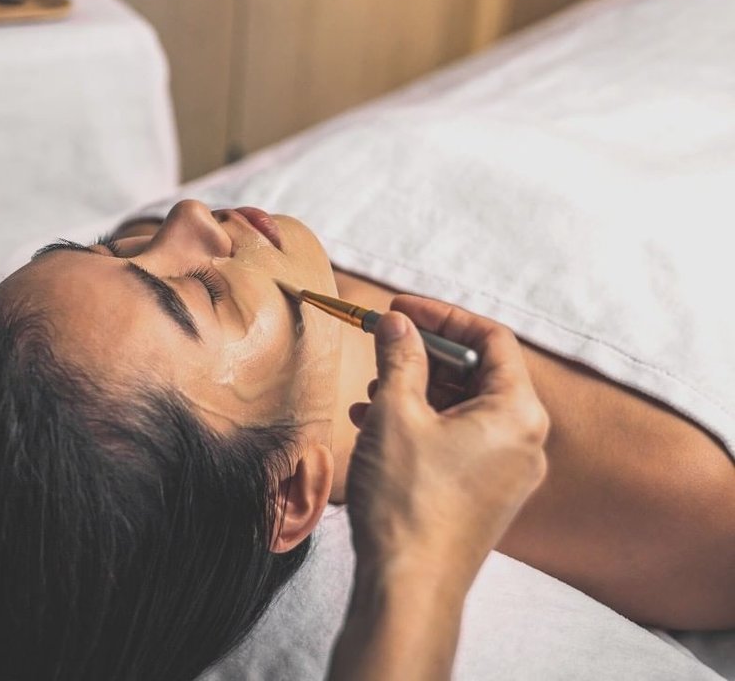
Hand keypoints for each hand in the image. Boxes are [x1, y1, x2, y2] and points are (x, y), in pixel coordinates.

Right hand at [345, 294, 549, 590]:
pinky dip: (422, 421)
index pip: (490, 338)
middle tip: (382, 344)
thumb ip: (400, 356)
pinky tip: (376, 422)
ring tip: (372, 389)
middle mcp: (525, 439)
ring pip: (463, 405)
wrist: (409, 589)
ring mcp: (508, 470)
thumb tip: (397, 322)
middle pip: (477, 371)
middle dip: (424, 354)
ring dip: (416, 387)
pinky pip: (458, 437)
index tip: (400, 308)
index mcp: (518, 412)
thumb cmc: (408, 501)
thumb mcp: (397, 411)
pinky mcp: (486, 492)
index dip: (442, 315)